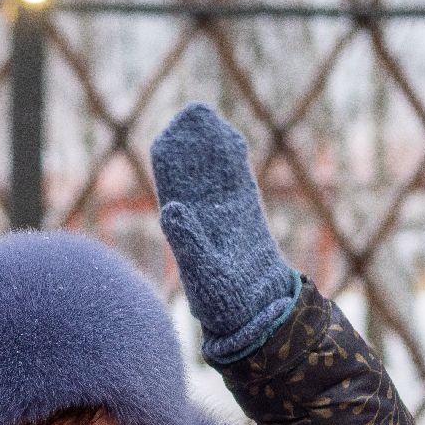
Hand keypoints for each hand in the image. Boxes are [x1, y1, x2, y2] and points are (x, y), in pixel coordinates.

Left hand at [150, 103, 297, 361]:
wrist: (256, 312)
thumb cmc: (223, 303)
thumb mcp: (202, 272)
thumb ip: (187, 240)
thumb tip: (171, 208)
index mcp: (183, 229)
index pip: (172, 187)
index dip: (170, 161)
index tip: (168, 137)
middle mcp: (202, 218)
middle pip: (193, 172)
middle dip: (191, 144)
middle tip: (191, 113)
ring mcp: (226, 213)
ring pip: (216, 172)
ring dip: (211, 145)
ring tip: (205, 115)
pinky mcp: (247, 214)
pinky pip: (238, 180)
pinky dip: (233, 159)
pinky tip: (229, 138)